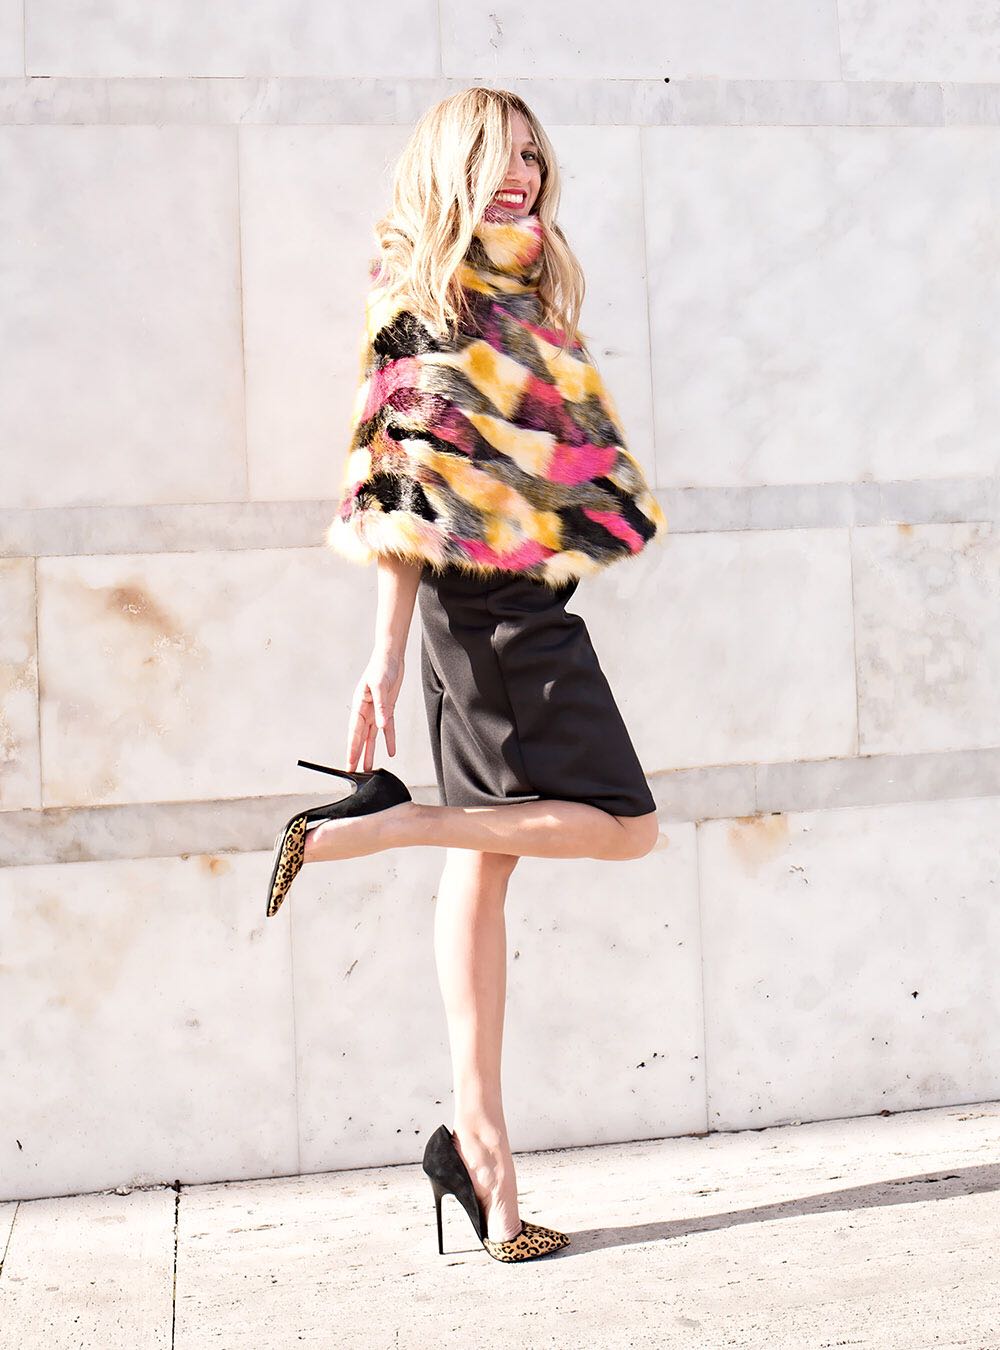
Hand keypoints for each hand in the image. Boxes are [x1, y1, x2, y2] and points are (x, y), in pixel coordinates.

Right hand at [346, 648, 403, 771]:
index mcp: (359, 705)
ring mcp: (376, 711)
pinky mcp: (387, 709)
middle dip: (356, 755)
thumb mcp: (380, 686)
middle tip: (353, 772)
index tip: (349, 763)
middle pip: (360, 737)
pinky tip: (390, 751)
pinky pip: (387, 728)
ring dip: (370, 751)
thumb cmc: (381, 667)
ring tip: (369, 768)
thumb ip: (381, 707)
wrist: (391, 657)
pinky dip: (389, 739)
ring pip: (372, 736)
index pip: (354, 732)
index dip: (352, 749)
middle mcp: (366, 711)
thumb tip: (381, 726)